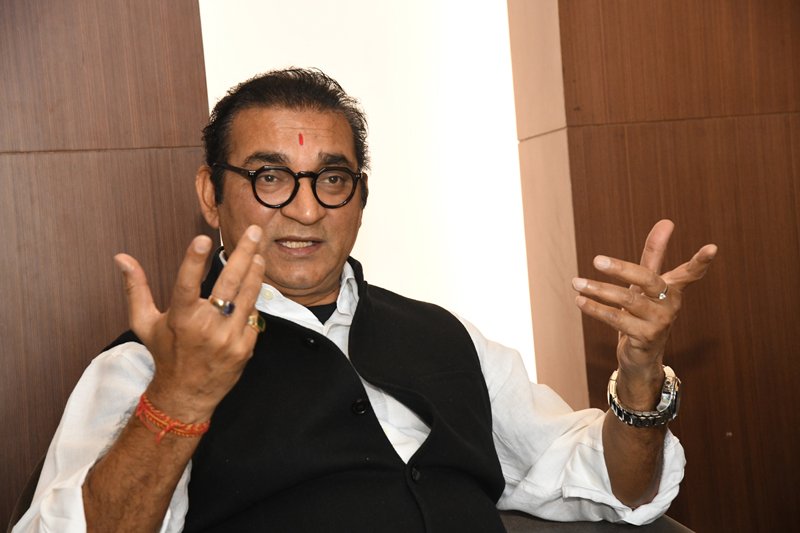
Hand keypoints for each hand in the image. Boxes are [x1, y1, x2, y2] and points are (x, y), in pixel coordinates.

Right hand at [113, 225, 265, 421]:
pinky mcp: (245, 347)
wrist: (188, 394)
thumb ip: (136, 288)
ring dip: (255, 271)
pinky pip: (253, 316)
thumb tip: (121, 258)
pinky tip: (254, 287)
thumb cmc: (166, 353)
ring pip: (248, 296)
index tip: (204, 239)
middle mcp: (206, 327)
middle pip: (229, 283)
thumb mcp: (145, 323)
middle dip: (244, 253)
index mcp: (180, 318)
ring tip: (258, 253)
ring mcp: (228, 338)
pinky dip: (253, 300)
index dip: (194, 261)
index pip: (186, 284)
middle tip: (254, 231)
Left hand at [572, 219, 716, 406]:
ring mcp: (659, 322)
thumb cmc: (643, 310)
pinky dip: (596, 309)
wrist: (640, 354)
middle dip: (621, 268)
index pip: (690, 273)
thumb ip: (654, 253)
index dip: (701, 261)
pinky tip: (580, 301)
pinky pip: (617, 319)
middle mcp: (670, 304)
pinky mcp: (644, 337)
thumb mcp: (647, 281)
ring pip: (627, 300)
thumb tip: (666, 221)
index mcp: (673, 288)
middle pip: (647, 279)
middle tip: (596, 260)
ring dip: (598, 290)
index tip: (713, 247)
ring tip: (576, 282)